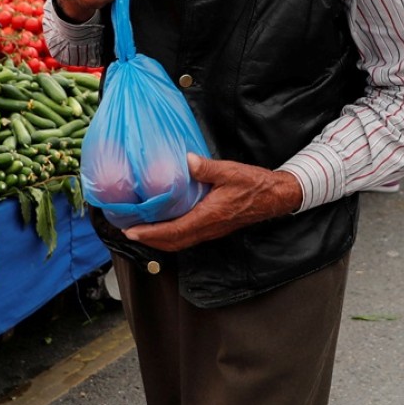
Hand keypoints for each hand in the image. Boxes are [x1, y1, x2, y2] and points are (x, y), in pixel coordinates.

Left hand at [121, 153, 303, 251]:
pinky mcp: (214, 227)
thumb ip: (207, 168)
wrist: (275, 197)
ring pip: (180, 242)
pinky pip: (188, 236)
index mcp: (209, 216)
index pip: (175, 231)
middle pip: (173, 242)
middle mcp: (208, 228)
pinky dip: (171, 235)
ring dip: (159, 240)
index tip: (132, 231)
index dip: (151, 234)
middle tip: (128, 232)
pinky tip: (163, 225)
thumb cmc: (254, 184)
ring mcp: (211, 230)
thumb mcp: (230, 171)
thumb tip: (187, 161)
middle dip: (149, 240)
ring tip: (141, 230)